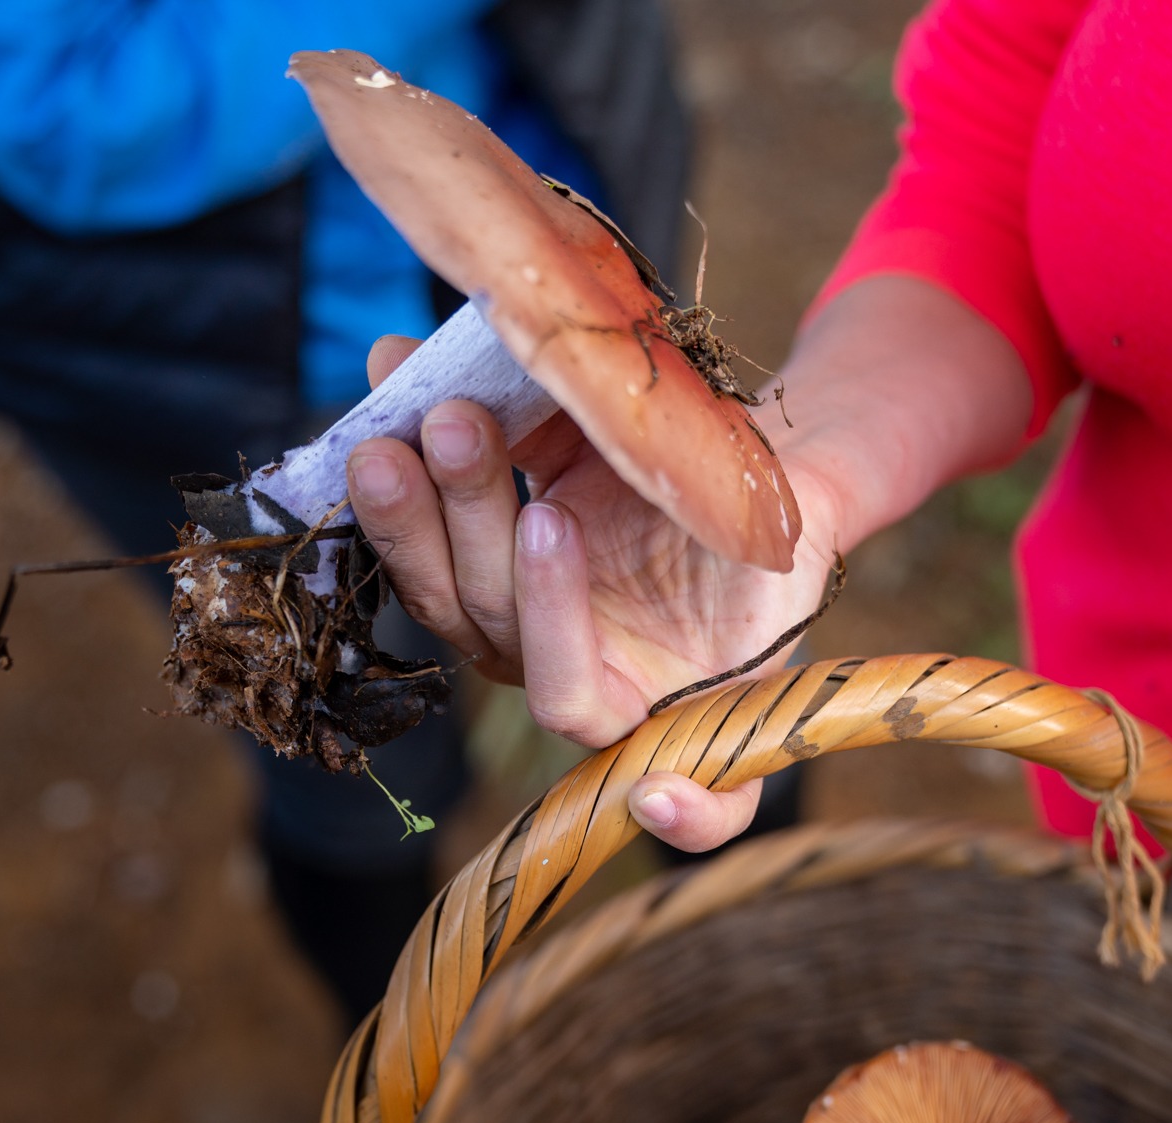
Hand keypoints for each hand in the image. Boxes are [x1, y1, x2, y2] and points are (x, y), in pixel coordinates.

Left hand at [350, 279, 1038, 849]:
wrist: (743, 485)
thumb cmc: (772, 540)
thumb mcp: (784, 548)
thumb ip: (765, 569)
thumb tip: (696, 629)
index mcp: (645, 712)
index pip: (576, 697)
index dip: (556, 627)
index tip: (553, 518)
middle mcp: (567, 684)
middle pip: (493, 625)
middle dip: (472, 524)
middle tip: (465, 428)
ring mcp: (513, 630)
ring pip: (441, 587)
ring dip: (415, 503)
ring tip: (420, 409)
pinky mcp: (472, 568)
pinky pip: (420, 531)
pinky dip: (404, 448)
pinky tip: (387, 361)